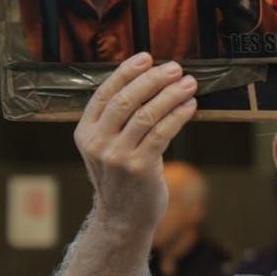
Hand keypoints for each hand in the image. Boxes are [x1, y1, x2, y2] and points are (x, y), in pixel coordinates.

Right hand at [75, 55, 198, 235]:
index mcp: (85, 132)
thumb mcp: (108, 147)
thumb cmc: (122, 178)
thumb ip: (117, 120)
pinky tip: (191, 106)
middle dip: (153, 79)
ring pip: (147, 114)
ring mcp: (117, 156)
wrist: (123, 218)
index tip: (146, 57)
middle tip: (175, 68)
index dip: (126, 72)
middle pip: (126, 100)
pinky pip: (162, 133)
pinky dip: (178, 115)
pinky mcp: (139, 167)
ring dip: (171, 95)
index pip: (104, 93)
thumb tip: (148, 81)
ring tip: (190, 84)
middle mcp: (97, 142)